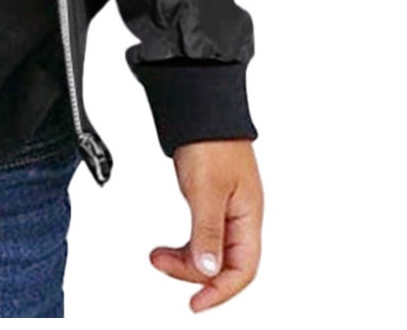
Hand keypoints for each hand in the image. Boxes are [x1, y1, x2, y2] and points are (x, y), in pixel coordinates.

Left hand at [149, 138, 261, 311]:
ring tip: (158, 255)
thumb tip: (210, 271)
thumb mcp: (207, 189)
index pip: (243, 269)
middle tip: (162, 265)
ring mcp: (226, 206)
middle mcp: (241, 215)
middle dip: (193, 272)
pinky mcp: (211, 197)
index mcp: (248, 216)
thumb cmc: (210, 139)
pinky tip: (170, 245)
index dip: (221, 291)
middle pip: (225, 263)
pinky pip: (202, 233)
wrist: (199, 103)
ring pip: (211, 250)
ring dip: (185, 258)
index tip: (196, 303)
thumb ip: (208, 231)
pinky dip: (185, 243)